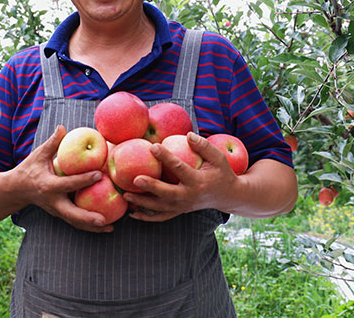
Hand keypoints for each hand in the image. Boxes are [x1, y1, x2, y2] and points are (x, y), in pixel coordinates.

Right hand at [12, 125, 112, 231]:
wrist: (16, 190)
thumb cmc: (29, 169)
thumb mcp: (38, 155)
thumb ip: (52, 143)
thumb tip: (63, 127)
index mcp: (48, 186)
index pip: (68, 183)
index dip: (84, 179)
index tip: (100, 174)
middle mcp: (53, 202)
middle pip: (72, 214)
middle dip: (88, 218)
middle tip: (105, 220)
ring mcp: (56, 211)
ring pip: (75, 222)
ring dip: (92, 227)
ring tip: (110, 228)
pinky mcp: (59, 215)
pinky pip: (75, 222)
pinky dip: (89, 226)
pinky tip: (105, 226)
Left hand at [125, 132, 239, 221]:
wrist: (227, 196)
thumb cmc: (221, 172)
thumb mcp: (219, 158)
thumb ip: (204, 146)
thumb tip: (187, 135)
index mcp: (198, 182)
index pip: (180, 168)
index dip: (167, 157)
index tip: (153, 146)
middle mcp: (189, 197)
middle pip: (167, 193)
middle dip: (151, 187)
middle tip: (135, 179)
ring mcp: (183, 206)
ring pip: (160, 208)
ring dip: (142, 203)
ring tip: (125, 195)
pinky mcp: (179, 211)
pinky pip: (161, 217)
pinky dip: (146, 217)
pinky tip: (131, 213)